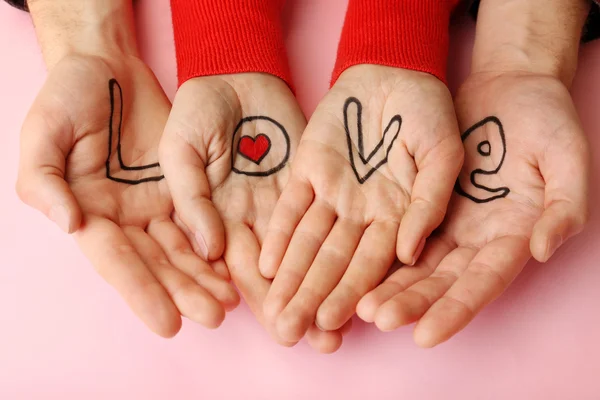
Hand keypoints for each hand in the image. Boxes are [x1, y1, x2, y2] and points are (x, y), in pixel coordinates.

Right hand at [16, 55, 238, 336]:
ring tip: (231, 301)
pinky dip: (216, 247)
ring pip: (183, 249)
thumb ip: (45, 180)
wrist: (108, 67)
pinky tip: (234, 267)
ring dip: (205, 278)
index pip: (116, 261)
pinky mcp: (179, 189)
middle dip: (184, 293)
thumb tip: (71, 224)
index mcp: (88, 213)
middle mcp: (123, 218)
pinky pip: (200, 222)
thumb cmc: (68, 96)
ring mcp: (153, 205)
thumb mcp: (43, 132)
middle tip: (215, 317)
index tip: (168, 324)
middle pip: (157, 264)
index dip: (141, 292)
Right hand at [159, 73, 349, 352]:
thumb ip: (193, 198)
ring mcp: (286, 201)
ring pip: (308, 251)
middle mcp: (255, 219)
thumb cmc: (197, 109)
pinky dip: (341, 242)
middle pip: (279, 272)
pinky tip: (359, 269)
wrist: (236, 72)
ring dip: (324, 285)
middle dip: (298, 305)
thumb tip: (211, 249)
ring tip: (342, 322)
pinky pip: (327, 215)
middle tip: (319, 340)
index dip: (258, 300)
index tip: (278, 328)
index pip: (238, 270)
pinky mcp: (312, 179)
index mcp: (219, 218)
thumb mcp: (180, 149)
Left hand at [259, 64, 463, 342]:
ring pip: (306, 242)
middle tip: (289, 332)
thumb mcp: (443, 153)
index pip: (371, 265)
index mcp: (395, 216)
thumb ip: (428, 202)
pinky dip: (276, 234)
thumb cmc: (428, 111)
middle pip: (333, 263)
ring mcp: (331, 193)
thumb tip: (409, 254)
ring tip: (272, 311)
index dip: (351, 294)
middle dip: (311, 298)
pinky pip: (289, 207)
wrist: (394, 70)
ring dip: (289, 276)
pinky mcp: (306, 170)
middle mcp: (360, 213)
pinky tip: (262, 263)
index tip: (330, 324)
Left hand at [358, 71, 589, 346]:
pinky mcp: (420, 201)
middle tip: (377, 318)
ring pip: (411, 262)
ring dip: (385, 285)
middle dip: (409, 302)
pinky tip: (348, 267)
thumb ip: (563, 204)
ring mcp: (445, 221)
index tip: (425, 335)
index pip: (481, 282)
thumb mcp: (566, 156)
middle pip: (439, 280)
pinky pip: (394, 230)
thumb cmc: (545, 118)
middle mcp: (474, 237)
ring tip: (357, 305)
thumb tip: (541, 249)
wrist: (508, 87)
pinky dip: (372, 250)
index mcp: (511, 235)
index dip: (455, 310)